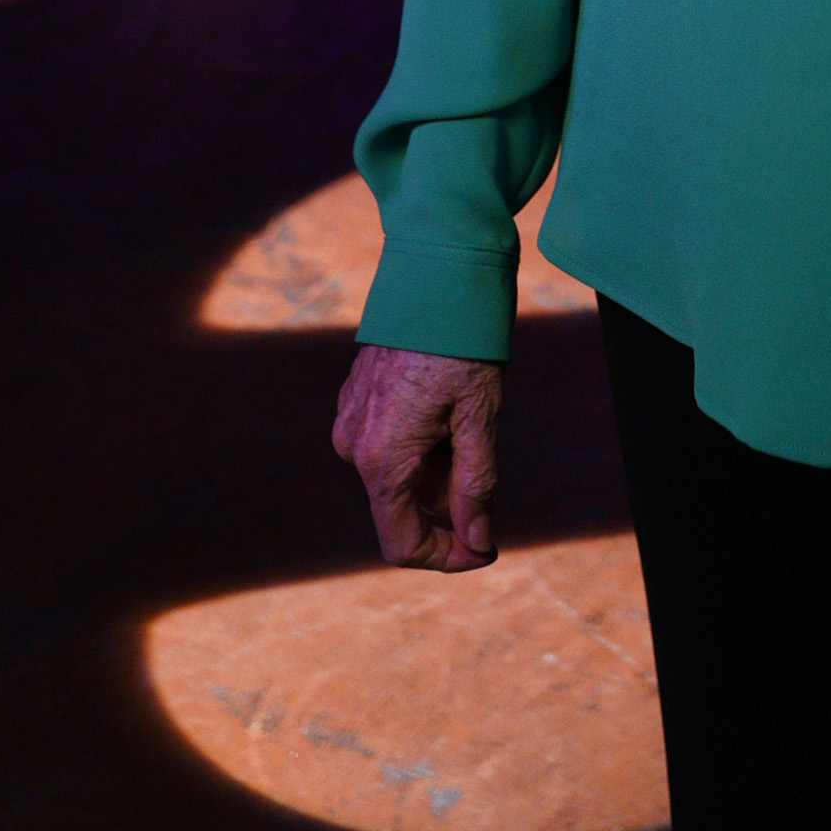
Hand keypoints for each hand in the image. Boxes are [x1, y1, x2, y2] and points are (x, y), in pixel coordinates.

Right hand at [333, 344, 502, 572]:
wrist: (433, 274)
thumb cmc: (462, 345)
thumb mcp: (479, 418)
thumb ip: (475, 486)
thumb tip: (478, 542)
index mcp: (383, 460)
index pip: (401, 543)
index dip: (445, 556)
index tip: (483, 549)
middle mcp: (352, 447)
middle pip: (405, 503)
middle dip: (447, 491)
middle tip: (480, 439)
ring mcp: (348, 421)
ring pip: (397, 471)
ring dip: (434, 461)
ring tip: (461, 407)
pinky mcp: (352, 400)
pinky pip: (385, 441)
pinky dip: (418, 437)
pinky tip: (441, 396)